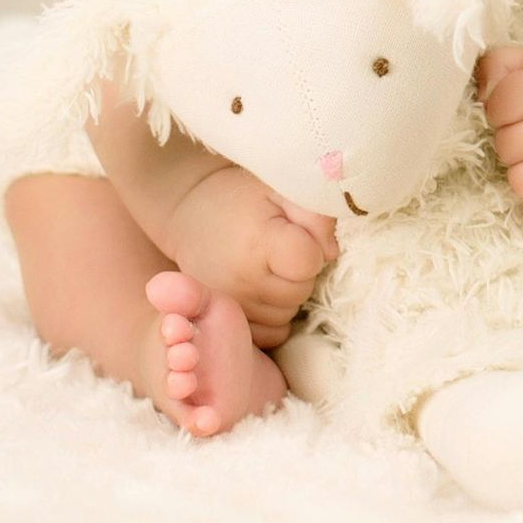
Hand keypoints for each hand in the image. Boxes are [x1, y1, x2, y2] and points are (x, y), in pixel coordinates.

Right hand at [161, 164, 336, 349]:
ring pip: (287, 315)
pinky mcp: (221, 324)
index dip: (312, 248)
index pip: (309, 263)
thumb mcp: (281, 188)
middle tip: (282, 249)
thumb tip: (331, 254)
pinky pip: (270, 334)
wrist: (191, 213)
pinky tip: (263, 289)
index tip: (296, 235)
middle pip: (300, 292)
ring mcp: (228, 308)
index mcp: (257, 243)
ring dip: (288, 294)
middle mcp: (240, 282)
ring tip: (269, 266)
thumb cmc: (242, 197)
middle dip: (301, 272)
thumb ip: (315, 214)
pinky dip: (274, 315)